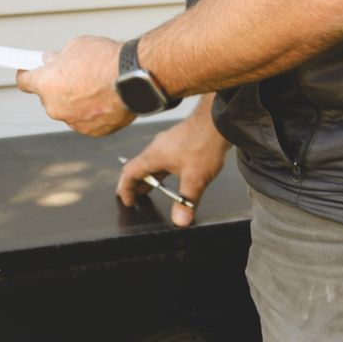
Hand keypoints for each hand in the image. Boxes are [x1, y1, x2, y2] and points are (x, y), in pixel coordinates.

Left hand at [16, 35, 132, 136]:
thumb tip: (51, 61)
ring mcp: (73, 122)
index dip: (27, 75)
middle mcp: (55, 107)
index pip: (24, 82)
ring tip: (95, 86)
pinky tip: (105, 98)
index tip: (29, 71)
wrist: (134, 78)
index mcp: (46, 84)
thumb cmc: (105, 59)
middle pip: (48, 97)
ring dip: (75, 101)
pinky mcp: (92, 131)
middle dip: (57, 87)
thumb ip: (59, 58)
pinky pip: (85, 120)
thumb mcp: (76, 47)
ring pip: (68, 110)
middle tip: (73, 74)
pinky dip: (91, 112)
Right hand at [115, 104, 229, 225]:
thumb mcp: (195, 178)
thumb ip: (187, 201)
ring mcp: (167, 143)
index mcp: (154, 156)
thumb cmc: (204, 143)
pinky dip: (161, 170)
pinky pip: (162, 158)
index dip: (125, 189)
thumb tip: (180, 220)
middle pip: (138, 167)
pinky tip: (173, 175)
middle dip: (135, 184)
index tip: (127, 200)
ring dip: (149, 177)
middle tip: (135, 198)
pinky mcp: (178, 142)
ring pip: (151, 162)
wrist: (217, 121)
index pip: (129, 172)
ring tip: (150, 190)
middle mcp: (157, 148)